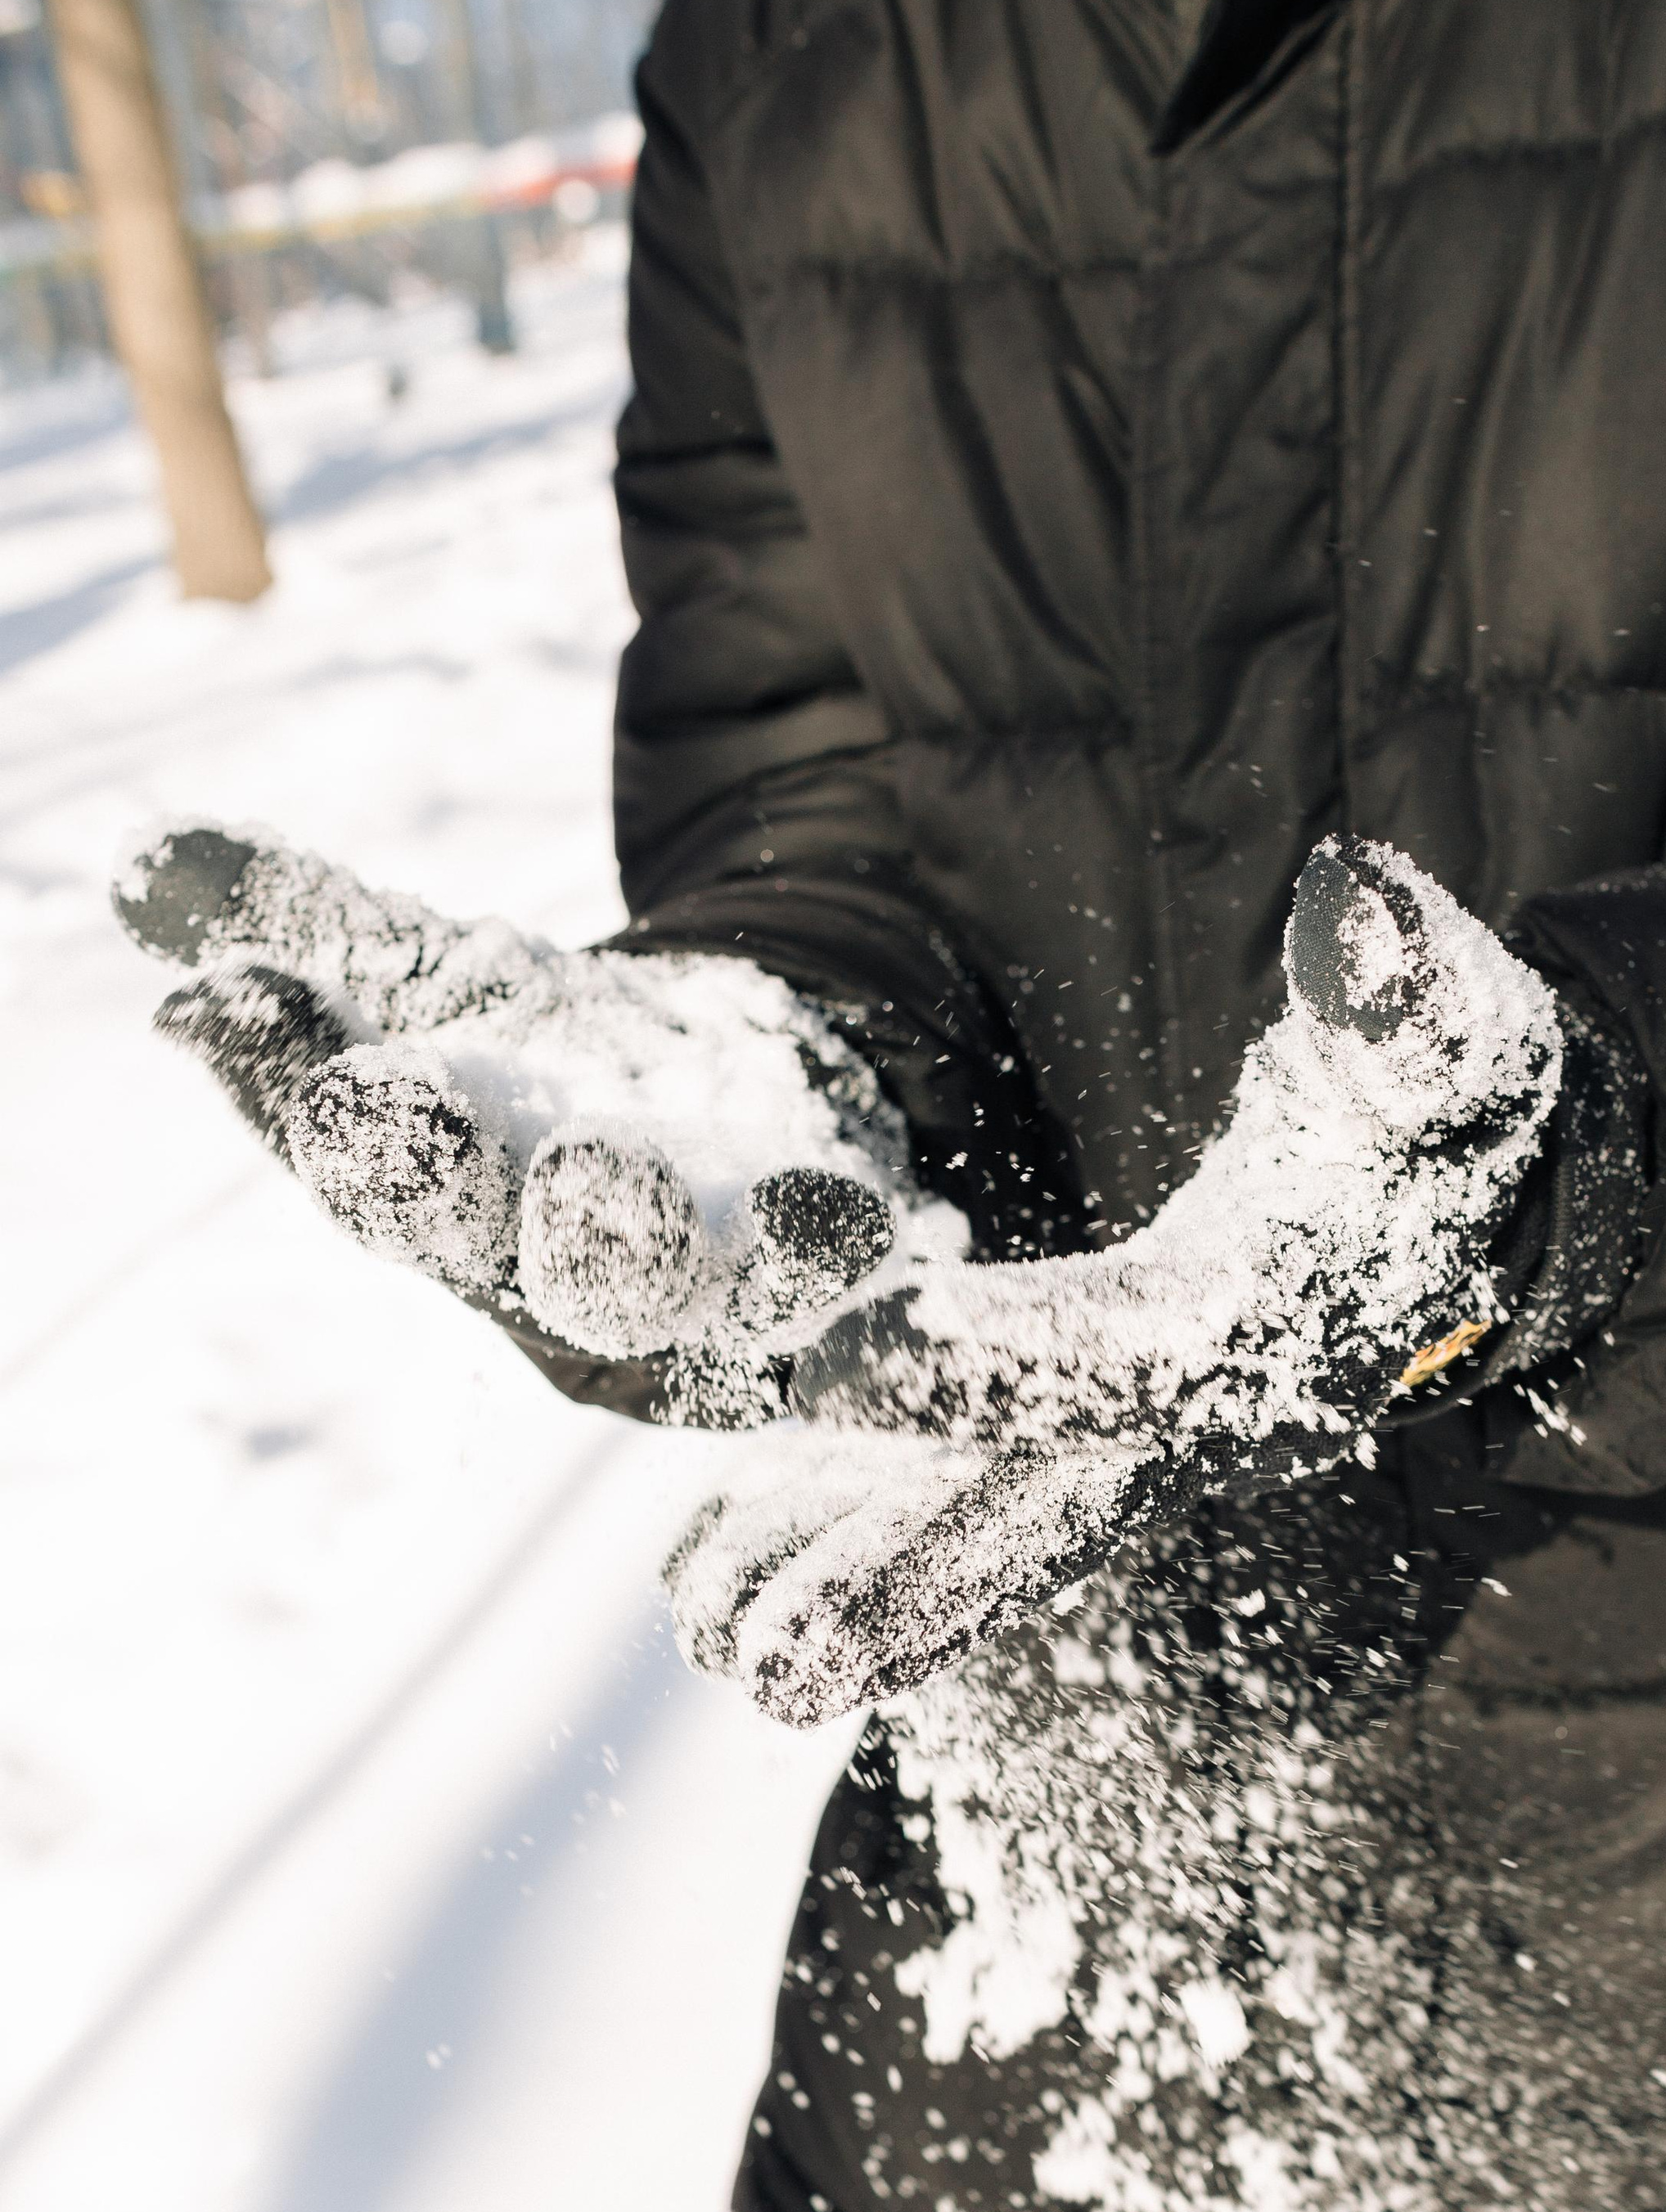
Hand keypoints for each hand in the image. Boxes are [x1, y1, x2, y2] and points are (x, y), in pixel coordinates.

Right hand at [118, 824, 964, 1426]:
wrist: (738, 1108)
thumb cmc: (546, 1067)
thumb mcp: (434, 982)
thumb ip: (308, 928)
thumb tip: (144, 863)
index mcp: (450, 1210)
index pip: (361, 1151)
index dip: (297, 1076)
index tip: (250, 988)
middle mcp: (573, 1294)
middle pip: (524, 1244)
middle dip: (506, 1188)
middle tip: (453, 1113)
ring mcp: (723, 1315)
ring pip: (718, 1294)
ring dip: (741, 1253)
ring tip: (780, 1202)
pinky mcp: (857, 1315)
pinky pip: (899, 1348)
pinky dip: (937, 1346)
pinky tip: (974, 1335)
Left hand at [665, 839, 1565, 1718]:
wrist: (1437, 1214)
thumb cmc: (1426, 1119)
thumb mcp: (1452, 1042)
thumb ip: (1415, 1003)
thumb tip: (1361, 913)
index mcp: (1265, 1322)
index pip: (1126, 1358)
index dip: (994, 1362)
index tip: (840, 1355)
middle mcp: (1196, 1428)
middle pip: (1040, 1517)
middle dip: (906, 1580)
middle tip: (768, 1650)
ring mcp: (1130, 1459)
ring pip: (978, 1545)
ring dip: (848, 1600)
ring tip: (719, 1648)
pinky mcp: (1072, 1458)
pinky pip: (953, 1525)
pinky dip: (849, 1558)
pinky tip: (720, 1591)